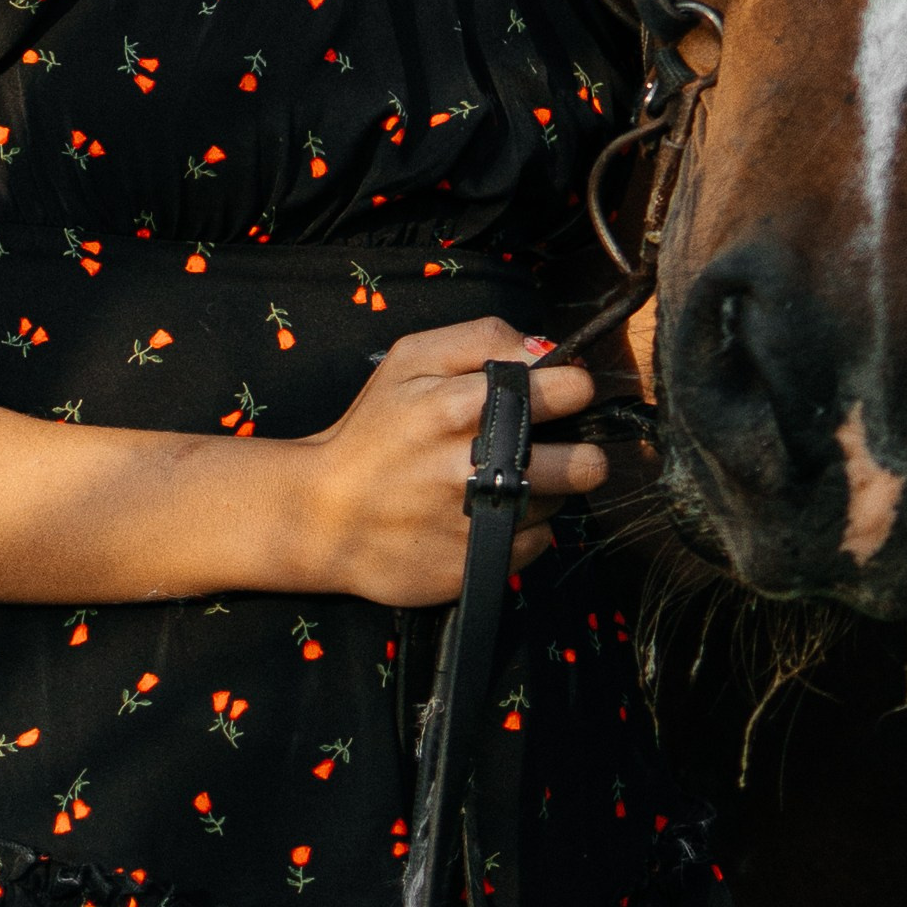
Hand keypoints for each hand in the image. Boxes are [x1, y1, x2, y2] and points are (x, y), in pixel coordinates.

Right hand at [289, 317, 607, 604]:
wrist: (322, 516)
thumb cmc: (372, 431)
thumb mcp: (410, 360)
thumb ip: (481, 338)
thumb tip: (546, 350)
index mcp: (458, 406)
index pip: (565, 391)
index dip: (573, 389)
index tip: (563, 394)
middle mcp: (473, 468)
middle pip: (584, 463)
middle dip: (581, 451)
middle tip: (552, 446)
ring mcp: (477, 524)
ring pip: (560, 503)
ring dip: (545, 490)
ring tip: (504, 480)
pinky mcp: (477, 568)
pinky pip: (536, 543)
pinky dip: (522, 528)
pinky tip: (487, 515)